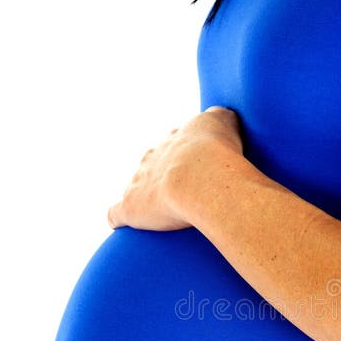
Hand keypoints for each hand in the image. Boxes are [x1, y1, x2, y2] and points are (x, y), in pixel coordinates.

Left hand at [107, 106, 244, 230]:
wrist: (202, 181)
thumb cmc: (217, 154)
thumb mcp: (223, 122)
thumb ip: (220, 117)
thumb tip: (220, 117)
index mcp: (175, 142)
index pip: (175, 146)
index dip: (186, 159)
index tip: (198, 170)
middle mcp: (153, 158)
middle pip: (153, 164)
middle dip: (164, 175)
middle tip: (185, 192)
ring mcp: (138, 182)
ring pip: (136, 186)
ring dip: (144, 197)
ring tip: (160, 213)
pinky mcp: (130, 207)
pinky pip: (117, 213)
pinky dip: (119, 218)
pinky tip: (121, 223)